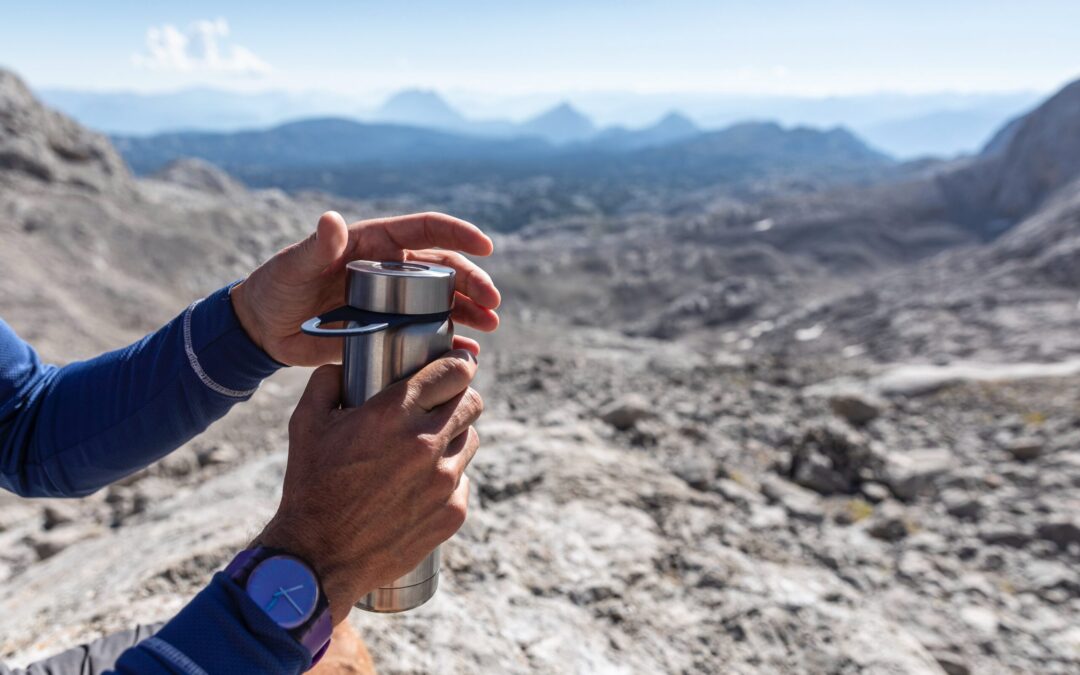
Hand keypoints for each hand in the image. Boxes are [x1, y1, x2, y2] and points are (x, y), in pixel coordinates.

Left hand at [230, 211, 500, 365]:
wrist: (263, 329)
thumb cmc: (276, 286)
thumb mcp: (295, 264)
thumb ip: (317, 245)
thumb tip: (334, 220)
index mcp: (375, 244)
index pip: (426, 230)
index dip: (458, 233)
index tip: (485, 246)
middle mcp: (392, 270)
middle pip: (445, 270)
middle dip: (473, 282)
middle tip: (492, 302)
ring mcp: (393, 302)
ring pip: (444, 302)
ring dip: (471, 311)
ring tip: (490, 326)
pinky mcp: (389, 331)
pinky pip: (427, 335)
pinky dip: (451, 343)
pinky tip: (468, 354)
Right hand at [254, 350, 482, 622]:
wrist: (318, 557)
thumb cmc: (310, 486)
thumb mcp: (306, 423)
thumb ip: (328, 381)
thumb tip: (346, 364)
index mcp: (393, 413)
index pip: (455, 372)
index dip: (459, 365)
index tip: (457, 367)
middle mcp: (425, 442)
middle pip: (472, 402)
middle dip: (459, 398)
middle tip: (441, 406)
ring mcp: (444, 480)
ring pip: (470, 440)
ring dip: (454, 438)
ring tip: (427, 448)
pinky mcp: (452, 512)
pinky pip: (463, 480)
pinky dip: (448, 478)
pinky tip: (421, 486)